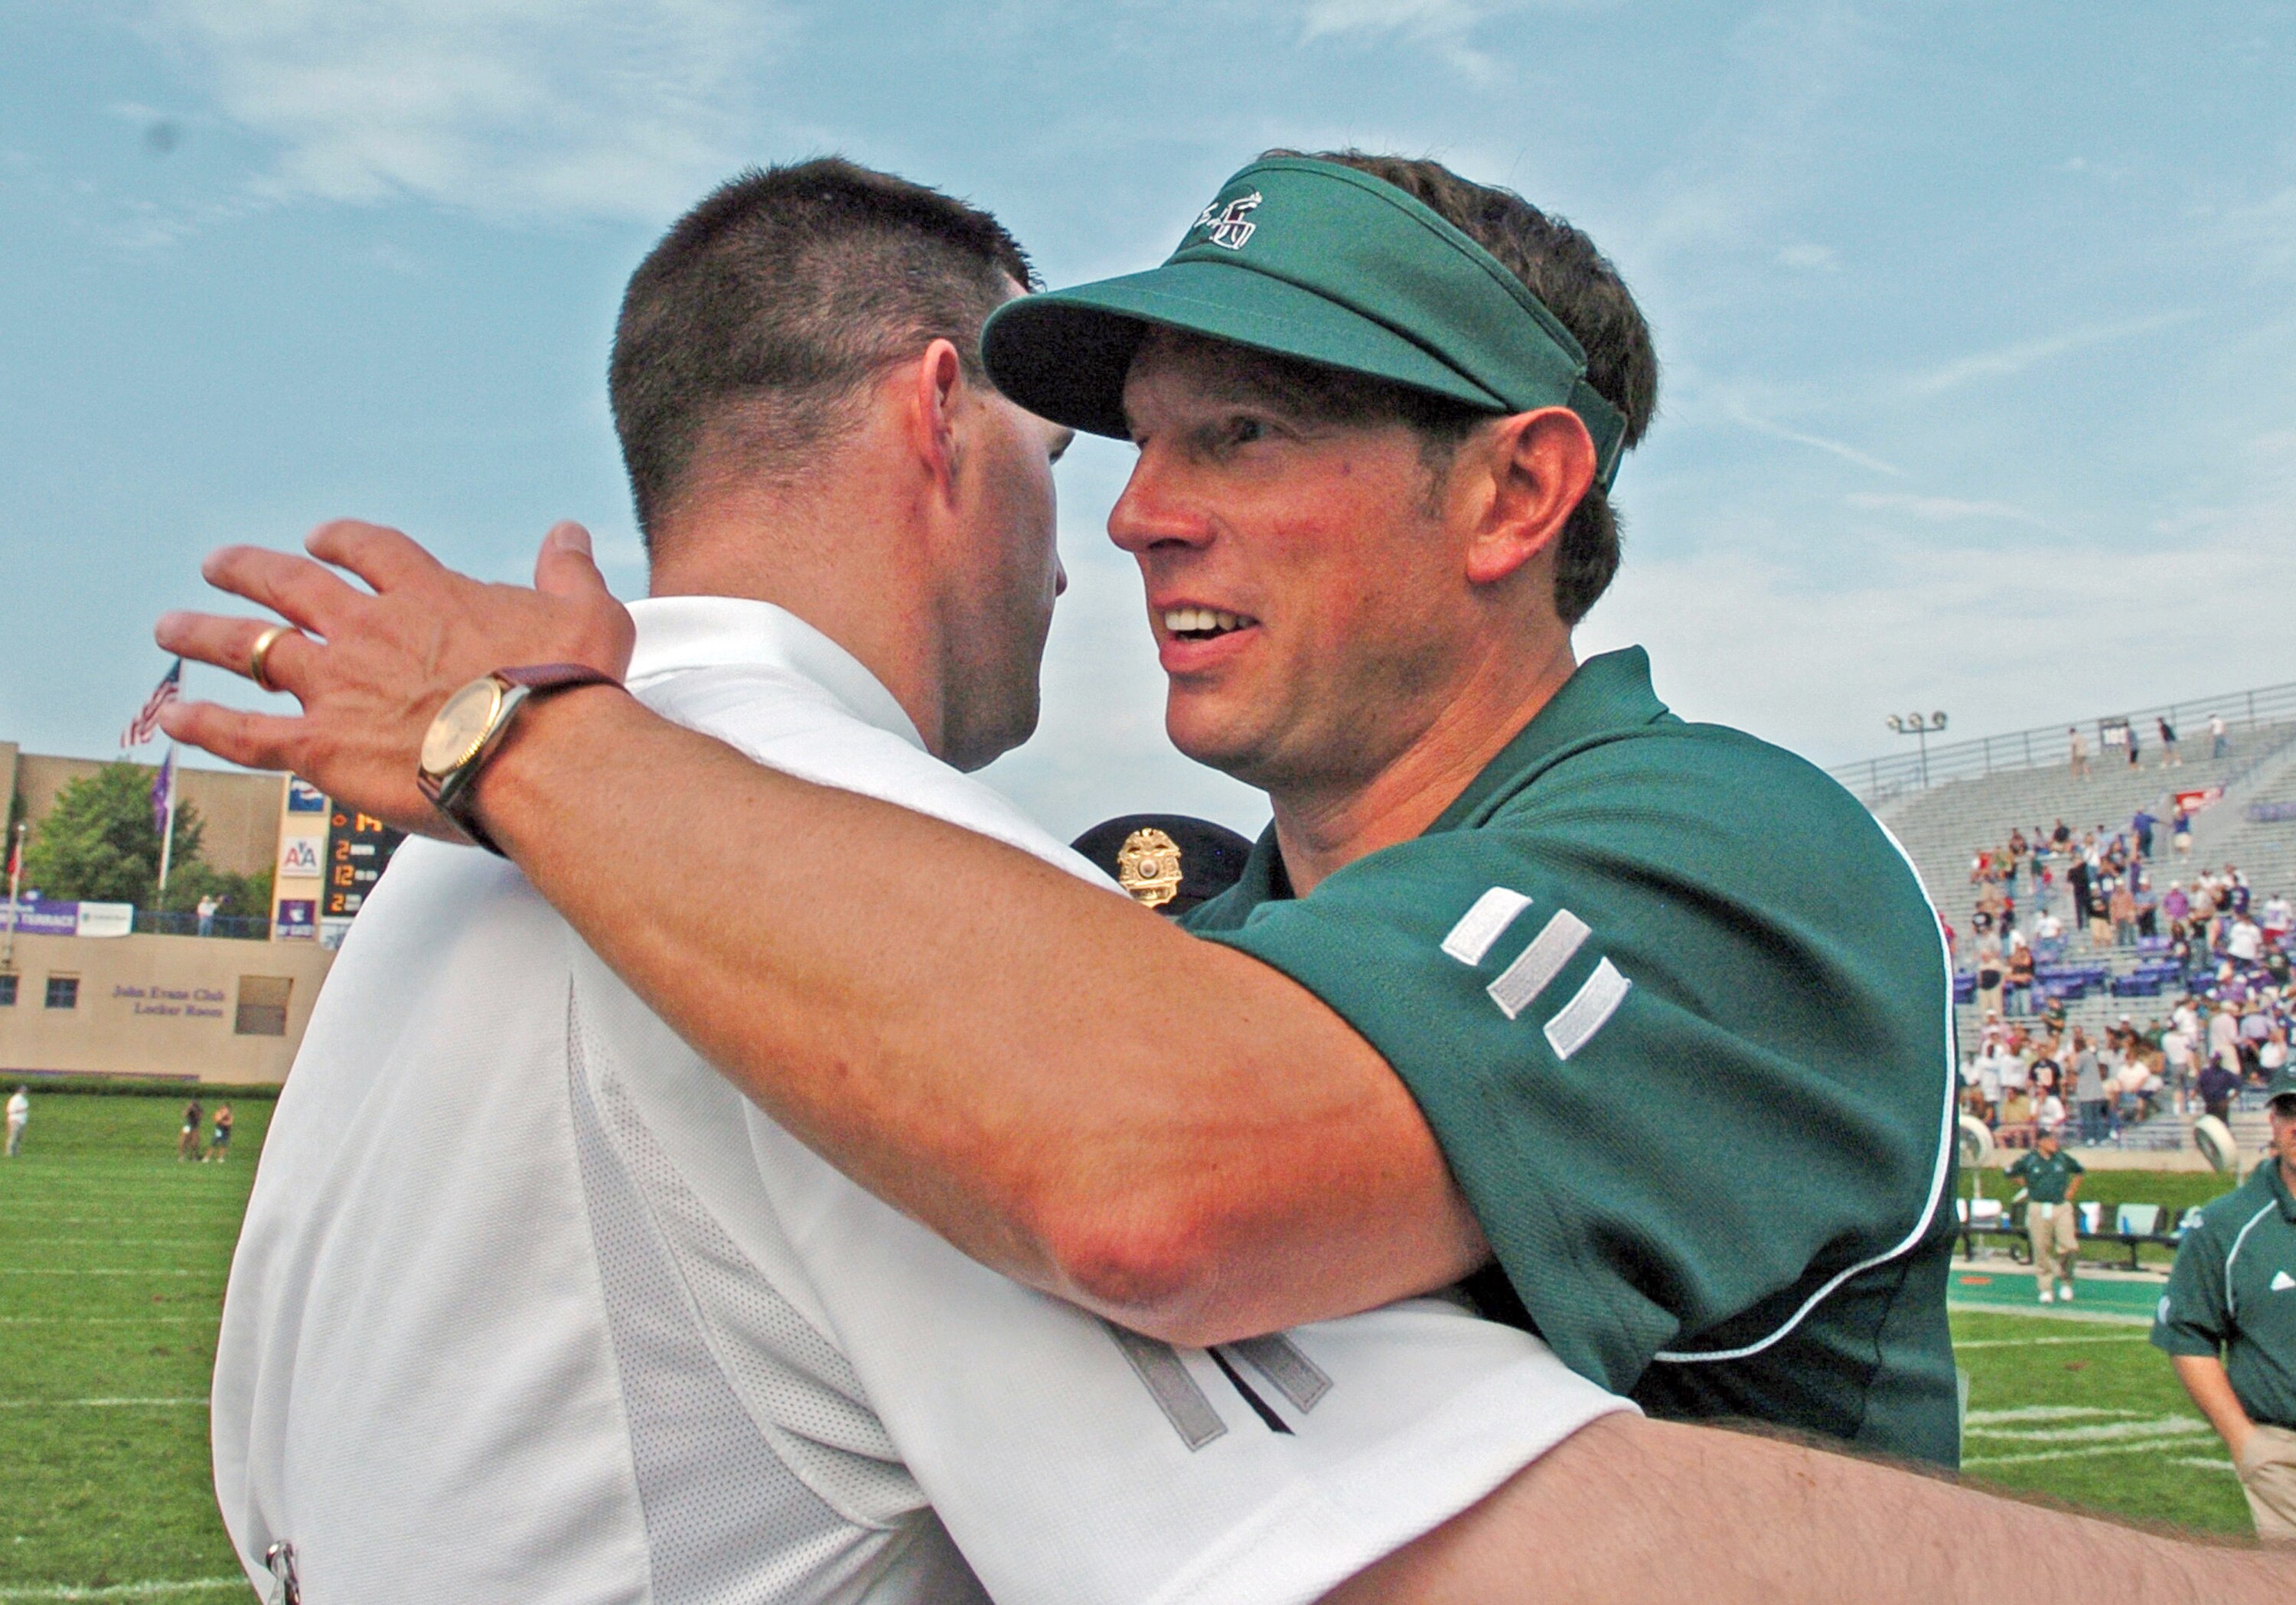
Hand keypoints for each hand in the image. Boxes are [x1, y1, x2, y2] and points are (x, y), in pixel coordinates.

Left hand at [155, 520, 633, 837]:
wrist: (538, 753)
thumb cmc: (568, 690)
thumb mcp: (587, 612)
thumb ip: (569, 570)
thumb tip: (569, 533)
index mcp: (428, 595)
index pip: (372, 552)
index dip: (344, 541)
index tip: (327, 540)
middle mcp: (369, 629)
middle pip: (292, 585)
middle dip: (251, 570)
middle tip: (221, 564)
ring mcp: (337, 684)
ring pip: (252, 646)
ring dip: (206, 633)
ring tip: (172, 626)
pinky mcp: (320, 746)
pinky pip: (245, 733)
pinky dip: (204, 725)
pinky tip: (172, 718)